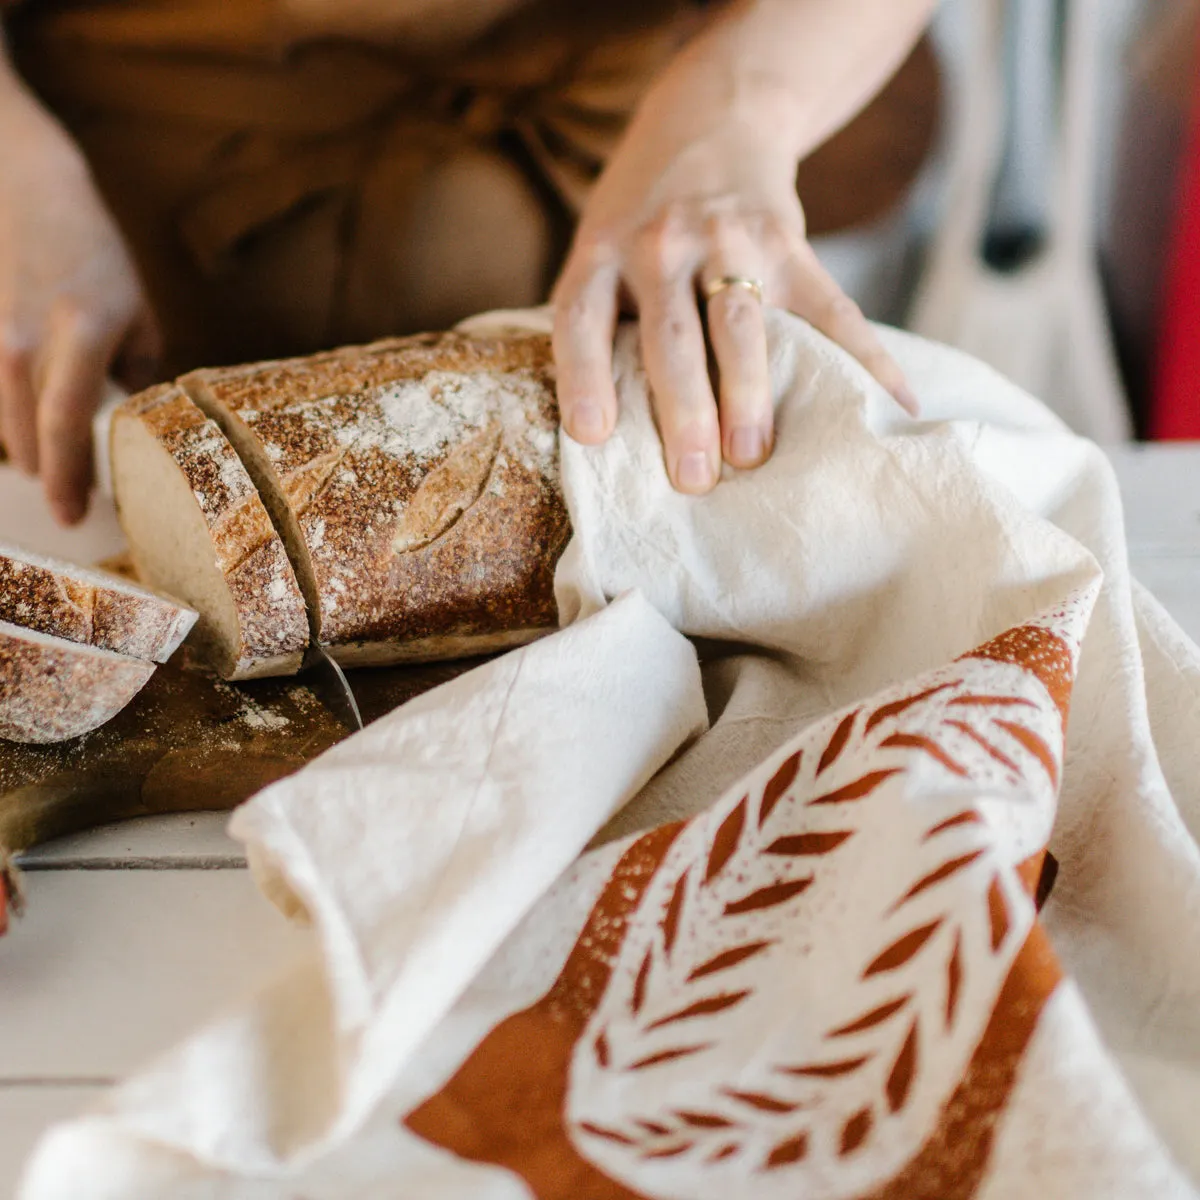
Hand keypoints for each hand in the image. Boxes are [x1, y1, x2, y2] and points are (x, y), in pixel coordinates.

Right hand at [0, 82, 158, 523]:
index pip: (69, 424)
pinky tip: (21, 417)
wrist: (21, 186)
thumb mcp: (136, 311)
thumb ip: (135, 374)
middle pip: (27, 438)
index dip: (69, 478)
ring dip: (24, 447)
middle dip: (50, 473)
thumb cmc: (93, 255)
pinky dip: (3, 416)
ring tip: (49, 455)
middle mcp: (29, 337)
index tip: (74, 514)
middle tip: (71, 493)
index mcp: (86, 330)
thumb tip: (128, 430)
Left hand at [553, 60, 917, 494]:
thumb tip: (610, 440)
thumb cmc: (642, 221)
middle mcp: (661, 244)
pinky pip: (830, 310)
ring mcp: (730, 241)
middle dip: (683, 410)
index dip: (585, 379)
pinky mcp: (790, 245)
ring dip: (748, 394)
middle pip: (671, 336)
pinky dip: (865, 360)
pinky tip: (894, 403)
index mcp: (602, 252)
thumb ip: (603, 321)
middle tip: (693, 476)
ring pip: (740, 326)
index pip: (583, 319)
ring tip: (754, 455)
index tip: (593, 436)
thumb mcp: (600, 248)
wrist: (712, 119)